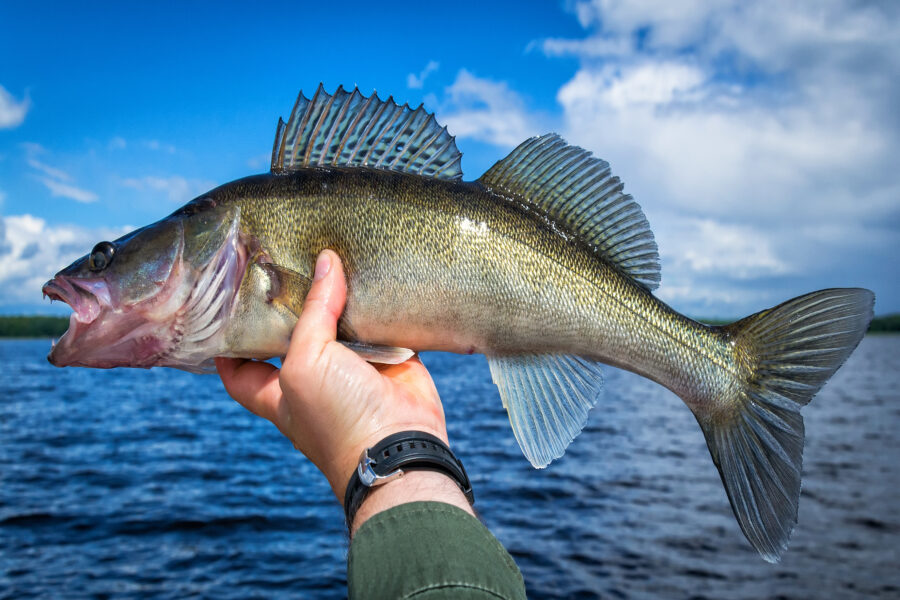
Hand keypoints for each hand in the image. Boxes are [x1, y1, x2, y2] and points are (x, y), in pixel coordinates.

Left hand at [216, 250, 466, 527]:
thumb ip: (313, 311)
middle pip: (294, 334)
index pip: (240, 366)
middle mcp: (313, 378)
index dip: (231, 342)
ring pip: (340, 324)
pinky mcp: (390, 359)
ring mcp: (353, 369)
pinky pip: (381, 324)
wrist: (401, 444)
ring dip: (339, 295)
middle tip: (284, 258)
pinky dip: (378, 302)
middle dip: (291, 303)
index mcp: (278, 390)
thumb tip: (326, 261)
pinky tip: (371, 270)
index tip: (226, 308)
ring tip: (329, 248)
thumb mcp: (306, 362)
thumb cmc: (338, 417)